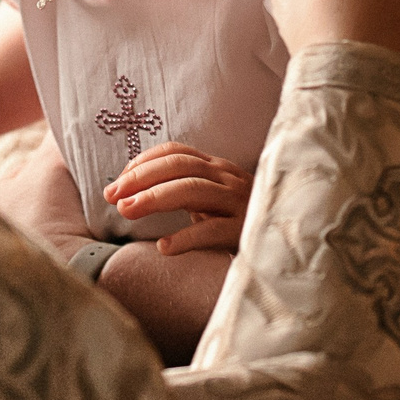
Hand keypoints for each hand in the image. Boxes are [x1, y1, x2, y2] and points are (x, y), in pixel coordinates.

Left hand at [106, 142, 253, 254]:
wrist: (288, 245)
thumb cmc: (242, 223)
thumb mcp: (213, 201)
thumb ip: (183, 191)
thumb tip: (132, 195)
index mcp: (218, 169)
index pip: (176, 151)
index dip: (143, 162)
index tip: (118, 181)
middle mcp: (228, 179)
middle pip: (179, 166)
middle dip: (141, 178)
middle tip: (112, 196)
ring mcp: (240, 203)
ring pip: (193, 190)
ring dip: (155, 198)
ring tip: (127, 211)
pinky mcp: (247, 230)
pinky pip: (213, 231)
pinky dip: (186, 238)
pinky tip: (164, 248)